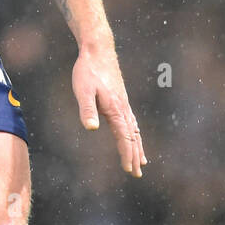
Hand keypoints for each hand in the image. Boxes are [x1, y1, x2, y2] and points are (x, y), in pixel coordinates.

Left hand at [72, 43, 146, 177]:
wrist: (98, 51)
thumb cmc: (87, 71)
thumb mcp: (83, 90)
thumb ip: (87, 109)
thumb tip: (92, 128)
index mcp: (115, 110)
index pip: (124, 138)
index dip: (126, 154)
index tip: (129, 170)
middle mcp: (123, 109)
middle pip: (132, 137)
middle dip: (135, 156)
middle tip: (137, 173)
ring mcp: (124, 104)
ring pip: (134, 130)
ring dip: (138, 147)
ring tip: (142, 161)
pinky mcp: (121, 100)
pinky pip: (131, 122)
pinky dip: (135, 134)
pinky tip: (134, 136)